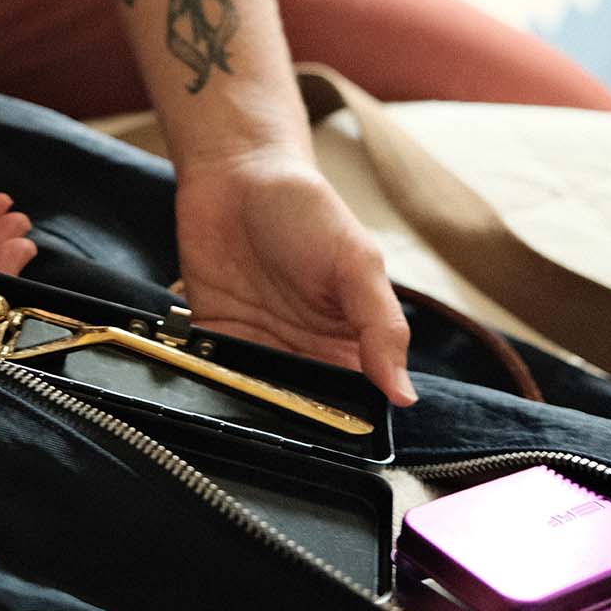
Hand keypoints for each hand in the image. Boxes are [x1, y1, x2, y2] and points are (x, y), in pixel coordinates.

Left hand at [174, 148, 414, 405]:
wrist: (238, 171)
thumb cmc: (307, 208)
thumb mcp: (357, 261)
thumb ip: (382, 327)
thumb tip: (406, 394)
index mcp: (351, 340)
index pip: (359, 401)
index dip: (351, 425)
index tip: (339, 438)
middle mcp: (305, 351)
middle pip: (304, 411)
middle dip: (294, 424)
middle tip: (285, 426)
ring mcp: (258, 347)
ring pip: (256, 402)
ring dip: (247, 408)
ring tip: (246, 404)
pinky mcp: (214, 338)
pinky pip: (210, 378)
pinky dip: (207, 386)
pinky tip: (205, 385)